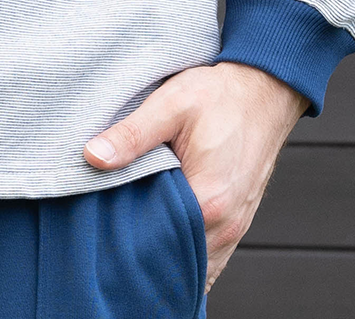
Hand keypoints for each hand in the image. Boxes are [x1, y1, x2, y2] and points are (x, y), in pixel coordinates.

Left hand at [82, 62, 309, 293]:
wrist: (263, 90)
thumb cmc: (219, 96)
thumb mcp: (170, 104)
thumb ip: (131, 135)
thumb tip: (91, 157)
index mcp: (207, 201)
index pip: (159, 247)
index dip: (127, 245)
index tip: (101, 235)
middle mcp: (225, 225)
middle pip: (177, 261)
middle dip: (144, 256)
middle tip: (109, 241)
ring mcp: (235, 227)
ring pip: (196, 264)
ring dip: (167, 256)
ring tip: (132, 240)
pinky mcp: (237, 220)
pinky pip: (209, 255)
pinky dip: (186, 252)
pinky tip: (162, 237)